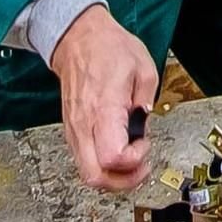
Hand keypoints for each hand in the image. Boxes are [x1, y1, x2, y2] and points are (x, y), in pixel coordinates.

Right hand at [49, 2, 158, 192]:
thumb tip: (145, 125)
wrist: (78, 39)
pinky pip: (85, 161)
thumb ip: (148, 101)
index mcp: (103, 109)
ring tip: (132, 160)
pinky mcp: (73, 131)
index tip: (145, 144)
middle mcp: (84, 125)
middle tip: (141, 167)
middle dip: (122, 182)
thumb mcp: (143, 68)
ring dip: (113, 177)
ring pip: (88, 173)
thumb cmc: (108, 48)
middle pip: (95, 176)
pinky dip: (103, 166)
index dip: (134, 161)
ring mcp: (75, 130)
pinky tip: (118, 152)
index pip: (112, 157)